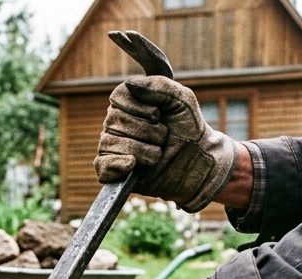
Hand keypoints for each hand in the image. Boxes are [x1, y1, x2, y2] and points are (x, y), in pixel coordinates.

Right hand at [94, 75, 237, 211]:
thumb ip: (160, 86)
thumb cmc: (189, 129)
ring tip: (158, 153)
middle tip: (163, 137)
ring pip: (110, 143)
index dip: (138, 106)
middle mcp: (117, 124)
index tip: (157, 114)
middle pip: (114, 120)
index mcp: (129, 103)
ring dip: (141, 149)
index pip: (118, 96)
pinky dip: (116, 165)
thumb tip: (130, 84)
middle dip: (146, 130)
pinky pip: (102, 166)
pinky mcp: (114, 171)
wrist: (199, 161)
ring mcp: (114, 147)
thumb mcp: (182, 100)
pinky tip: (132, 164)